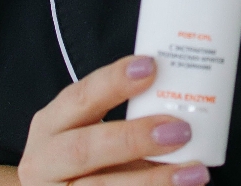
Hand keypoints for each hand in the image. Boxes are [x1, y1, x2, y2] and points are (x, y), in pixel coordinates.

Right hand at [18, 55, 210, 185]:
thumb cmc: (83, 153)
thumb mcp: (87, 128)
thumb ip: (124, 114)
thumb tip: (181, 95)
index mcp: (50, 124)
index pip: (80, 97)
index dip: (113, 81)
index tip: (151, 66)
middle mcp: (44, 161)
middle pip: (84, 150)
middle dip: (134, 139)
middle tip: (181, 130)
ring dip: (154, 180)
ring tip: (196, 171)